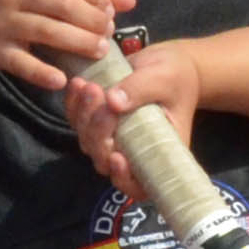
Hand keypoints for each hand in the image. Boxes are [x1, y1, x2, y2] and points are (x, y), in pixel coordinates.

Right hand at [0, 0, 132, 93]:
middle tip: (108, 34)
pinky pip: (20, 63)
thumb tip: (129, 1)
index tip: (113, 12)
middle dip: (91, 20)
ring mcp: (2, 21)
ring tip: (99, 52)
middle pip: (61, 4)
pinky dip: (41, 73)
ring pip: (45, 30)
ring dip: (77, 42)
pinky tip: (62, 80)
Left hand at [67, 36, 206, 191]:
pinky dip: (74, 105)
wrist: (166, 64)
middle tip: (99, 96)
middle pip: (105, 160)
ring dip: (84, 115)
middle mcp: (134, 152)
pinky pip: (77, 122)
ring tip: (90, 86)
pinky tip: (78, 84)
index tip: (116, 157)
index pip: (140, 184)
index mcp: (160, 151)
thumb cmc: (175, 74)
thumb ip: (140, 89)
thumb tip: (112, 103)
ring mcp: (113, 139)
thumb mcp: (164, 77)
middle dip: (98, 131)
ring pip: (88, 141)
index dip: (124, 178)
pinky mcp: (97, 123)